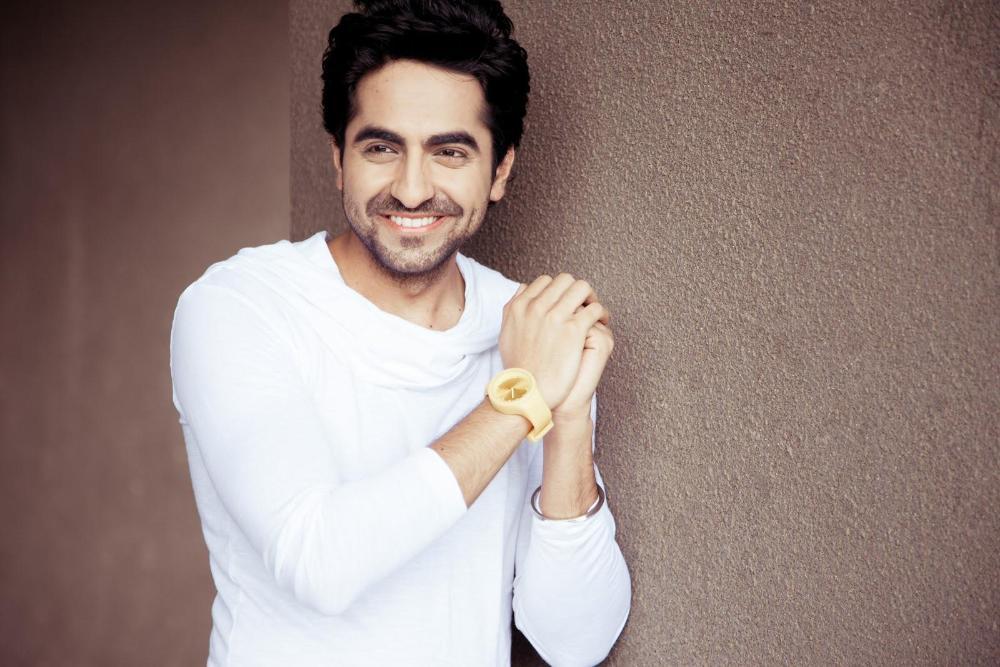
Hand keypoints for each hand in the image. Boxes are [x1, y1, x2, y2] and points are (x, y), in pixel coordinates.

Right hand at [498, 273, 608, 410]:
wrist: (528, 392)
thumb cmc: (519, 368)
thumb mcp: (506, 332)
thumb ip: (512, 308)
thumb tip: (522, 290)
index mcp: (520, 306)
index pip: (545, 281)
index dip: (558, 289)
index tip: (566, 301)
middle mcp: (537, 307)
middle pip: (565, 280)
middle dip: (576, 290)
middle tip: (583, 303)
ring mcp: (556, 316)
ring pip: (582, 288)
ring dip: (591, 297)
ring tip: (594, 311)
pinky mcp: (574, 330)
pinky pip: (594, 309)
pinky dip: (601, 313)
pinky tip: (601, 323)